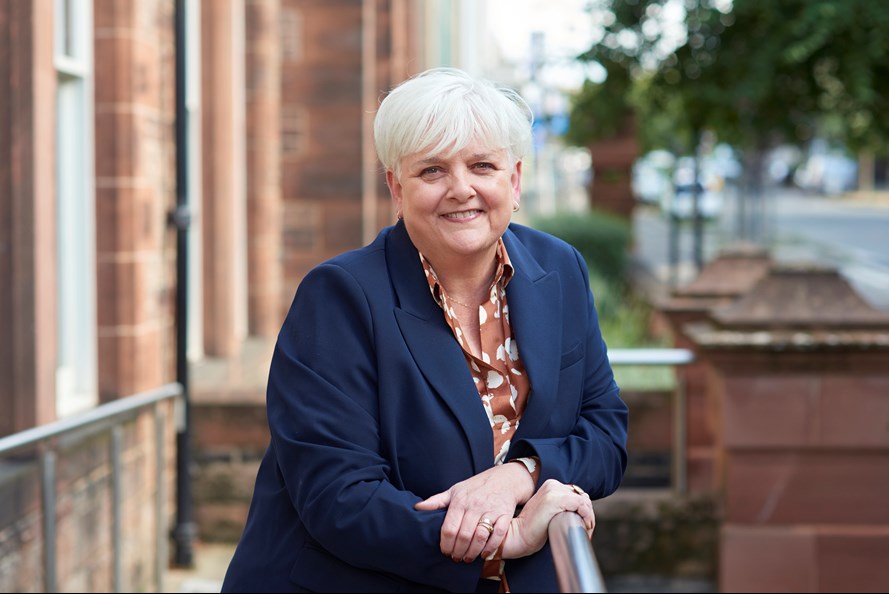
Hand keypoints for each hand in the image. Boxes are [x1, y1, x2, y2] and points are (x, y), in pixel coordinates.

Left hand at [414, 462, 534, 562]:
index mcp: (460, 501)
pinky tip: (484, 554)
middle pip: (463, 536)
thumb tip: (417, 508)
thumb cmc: (476, 486)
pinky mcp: (504, 515)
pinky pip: (498, 535)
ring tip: (467, 558)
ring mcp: (490, 511)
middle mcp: (474, 506)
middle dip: (458, 552)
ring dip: (472, 552)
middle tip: (456, 558)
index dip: (445, 545)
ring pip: (480, 537)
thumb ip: (437, 501)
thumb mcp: (455, 490)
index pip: (449, 529)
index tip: (445, 552)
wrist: (504, 478)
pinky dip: (491, 547)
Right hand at [499, 479, 594, 559]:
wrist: (519, 535)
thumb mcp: (550, 514)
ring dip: (589, 517)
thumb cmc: (534, 530)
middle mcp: (552, 485)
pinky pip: (580, 504)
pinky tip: (585, 526)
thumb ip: (563, 507)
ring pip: (584, 501)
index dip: (584, 510)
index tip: (584, 525)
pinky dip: (587, 516)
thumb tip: (582, 509)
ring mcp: (553, 491)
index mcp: (551, 486)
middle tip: (586, 531)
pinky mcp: (555, 499)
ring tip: (586, 532)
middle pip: (582, 497)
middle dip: (588, 514)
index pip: (577, 494)